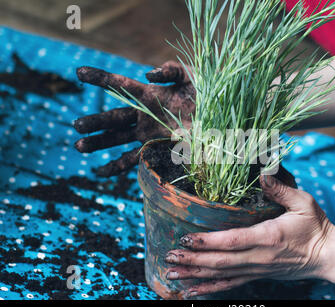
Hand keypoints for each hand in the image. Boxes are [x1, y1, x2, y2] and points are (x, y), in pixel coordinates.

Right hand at [73, 61, 194, 175]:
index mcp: (149, 95)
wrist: (221, 119)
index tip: (79, 73)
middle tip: (77, 125)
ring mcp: (148, 133)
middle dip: (95, 122)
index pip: (120, 85)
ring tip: (80, 146)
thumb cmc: (206, 95)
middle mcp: (144, 115)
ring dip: (98, 143)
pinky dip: (115, 166)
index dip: (100, 78)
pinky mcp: (155, 149)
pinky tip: (99, 172)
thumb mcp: (190, 77)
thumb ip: (171, 70)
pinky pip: (132, 159)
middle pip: (114, 118)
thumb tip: (149, 75)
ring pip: (117, 139)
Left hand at [164, 174, 334, 297]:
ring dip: (195, 275)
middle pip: (220, 262)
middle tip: (169, 256)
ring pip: (221, 276)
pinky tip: (191, 291)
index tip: (185, 238)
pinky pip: (230, 285)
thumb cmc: (316, 227)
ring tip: (171, 273)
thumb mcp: (303, 202)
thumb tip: (262, 174)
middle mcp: (259, 257)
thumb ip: (281, 189)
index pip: (233, 241)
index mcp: (269, 237)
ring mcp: (257, 270)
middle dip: (193, 259)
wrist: (328, 256)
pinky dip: (209, 288)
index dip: (207, 241)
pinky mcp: (257, 276)